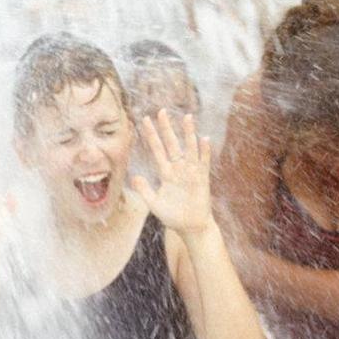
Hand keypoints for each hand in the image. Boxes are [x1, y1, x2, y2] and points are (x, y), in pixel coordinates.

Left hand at [129, 112, 216, 236]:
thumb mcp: (154, 204)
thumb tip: (134, 178)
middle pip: (171, 144)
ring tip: (187, 117)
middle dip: (166, 128)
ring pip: (189, 148)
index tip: (145, 121)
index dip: (151, 136)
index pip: (157, 150)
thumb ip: (145, 191)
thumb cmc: (173, 216)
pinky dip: (204, 152)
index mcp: (165, 173)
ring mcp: (191, 172)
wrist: (191, 227)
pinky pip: (203, 162)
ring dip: (188, 133)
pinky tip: (204, 139)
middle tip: (161, 111)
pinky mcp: (202, 179)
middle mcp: (178, 169)